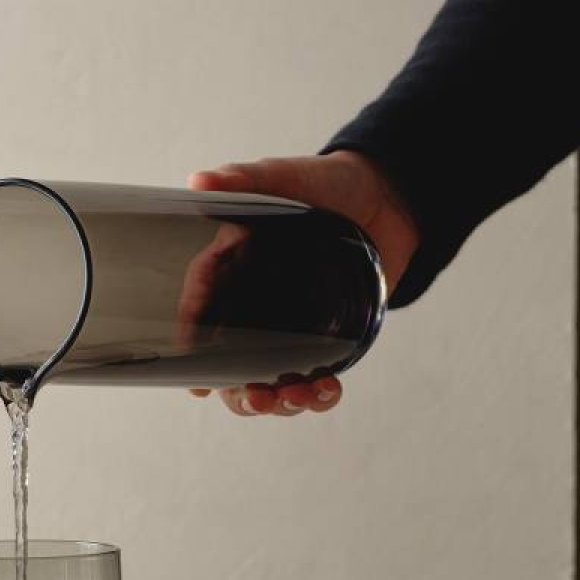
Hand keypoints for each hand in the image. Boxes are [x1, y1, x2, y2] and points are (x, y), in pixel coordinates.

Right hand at [186, 151, 417, 415]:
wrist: (388, 197)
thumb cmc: (328, 184)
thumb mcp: (285, 177)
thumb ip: (245, 178)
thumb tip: (201, 180)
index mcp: (232, 273)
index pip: (199, 317)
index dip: (191, 354)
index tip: (196, 382)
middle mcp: (254, 308)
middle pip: (232, 368)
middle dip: (239, 395)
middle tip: (256, 397)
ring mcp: (291, 328)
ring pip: (271, 382)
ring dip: (280, 402)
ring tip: (299, 396)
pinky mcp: (326, 339)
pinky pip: (314, 380)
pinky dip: (319, 395)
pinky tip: (328, 389)